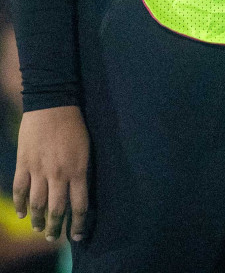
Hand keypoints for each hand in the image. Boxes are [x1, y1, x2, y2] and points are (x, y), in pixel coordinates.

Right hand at [14, 105, 89, 242]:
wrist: (53, 105)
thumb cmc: (75, 125)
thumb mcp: (86, 149)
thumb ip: (81, 171)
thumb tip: (79, 190)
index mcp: (79, 170)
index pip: (80, 205)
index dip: (78, 224)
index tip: (78, 236)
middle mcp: (59, 174)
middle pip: (57, 209)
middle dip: (56, 227)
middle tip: (54, 237)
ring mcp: (39, 170)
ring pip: (37, 203)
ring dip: (38, 219)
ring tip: (40, 229)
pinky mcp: (24, 164)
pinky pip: (19, 189)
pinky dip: (19, 204)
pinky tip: (22, 214)